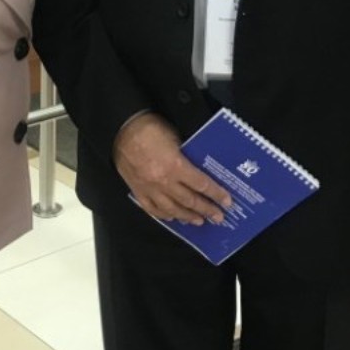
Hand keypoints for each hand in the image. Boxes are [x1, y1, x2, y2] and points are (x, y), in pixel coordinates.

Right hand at [114, 112, 231, 225]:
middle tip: (218, 217)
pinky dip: (164, 216)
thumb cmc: (150, 128)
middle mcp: (164, 182)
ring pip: (172, 209)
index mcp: (175, 166)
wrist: (122, 130)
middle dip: (206, 210)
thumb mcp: (175, 137)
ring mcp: (149, 189)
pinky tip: (172, 218)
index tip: (227, 202)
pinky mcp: (137, 191)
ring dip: (188, 216)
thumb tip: (197, 167)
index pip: (201, 184)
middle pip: (189, 201)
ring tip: (199, 221)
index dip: (216, 194)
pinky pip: (152, 209)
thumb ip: (186, 155)